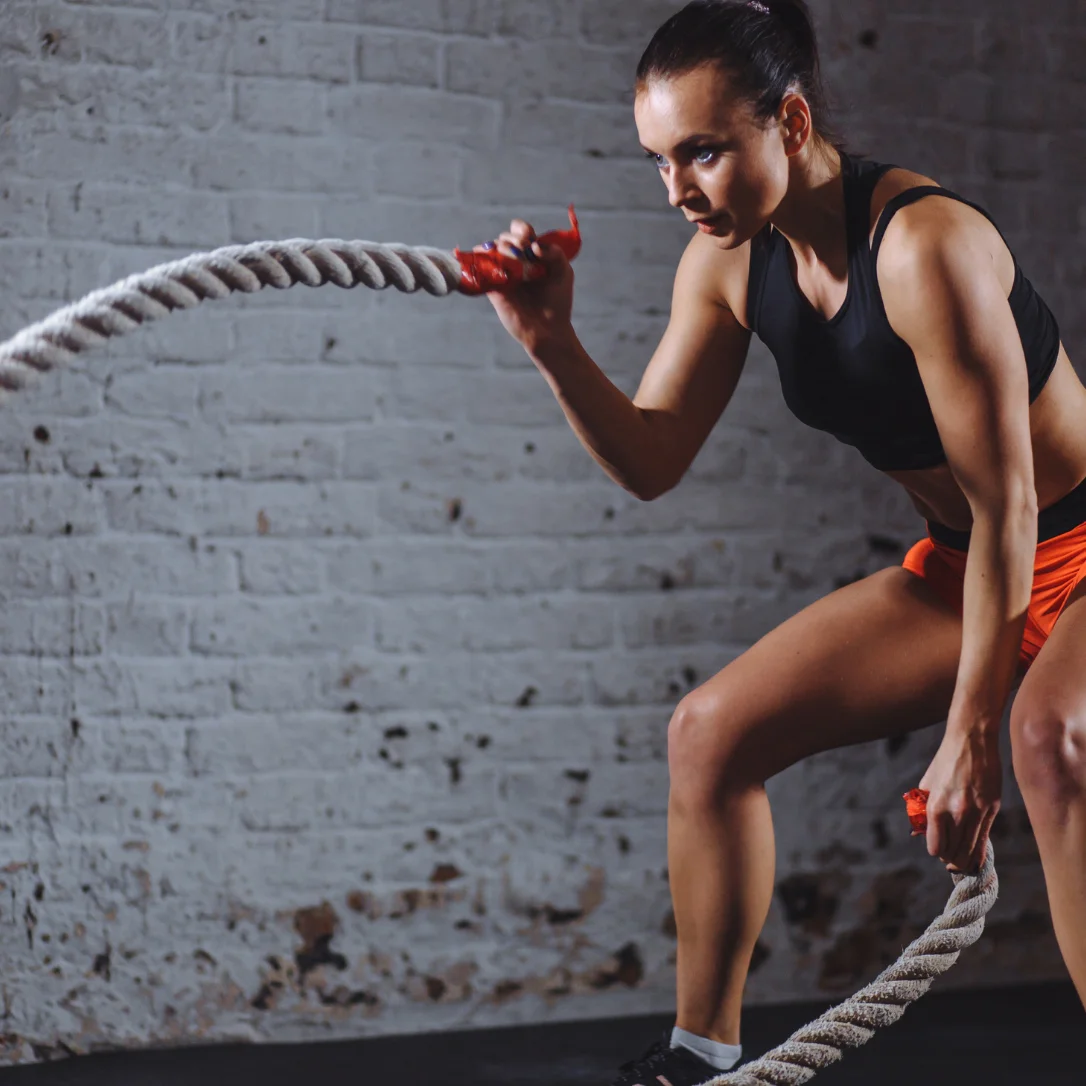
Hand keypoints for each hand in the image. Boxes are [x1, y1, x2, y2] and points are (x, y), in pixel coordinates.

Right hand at [472, 218, 574, 355]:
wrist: (547, 329)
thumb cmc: (557, 301)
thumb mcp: (563, 272)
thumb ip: (555, 253)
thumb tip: (534, 246)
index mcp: (531, 254)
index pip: (520, 231)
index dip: (521, 229)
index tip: (529, 239)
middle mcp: (515, 261)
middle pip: (504, 238)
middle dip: (513, 239)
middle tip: (523, 249)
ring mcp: (502, 273)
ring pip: (492, 249)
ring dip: (500, 248)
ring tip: (512, 260)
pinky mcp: (492, 287)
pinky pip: (480, 268)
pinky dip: (482, 260)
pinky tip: (491, 261)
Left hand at [917, 724, 1001, 873]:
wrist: (972, 741)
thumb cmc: (945, 761)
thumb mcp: (927, 784)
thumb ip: (922, 810)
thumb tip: (918, 832)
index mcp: (937, 806)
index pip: (935, 846)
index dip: (935, 850)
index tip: (936, 848)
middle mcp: (957, 813)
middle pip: (954, 853)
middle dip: (949, 858)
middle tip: (948, 859)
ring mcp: (978, 812)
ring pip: (971, 850)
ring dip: (964, 858)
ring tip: (960, 859)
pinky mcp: (993, 809)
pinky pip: (985, 840)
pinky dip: (979, 852)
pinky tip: (975, 857)